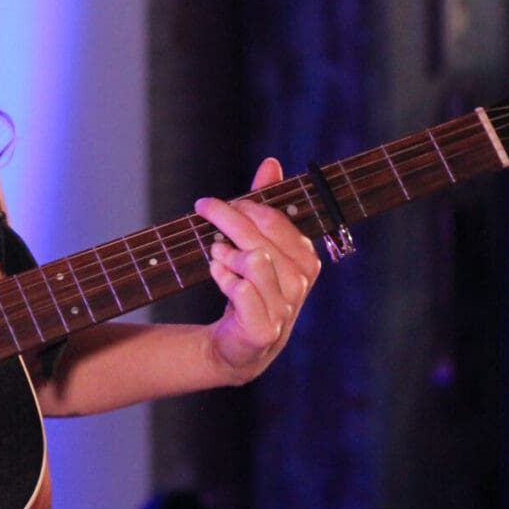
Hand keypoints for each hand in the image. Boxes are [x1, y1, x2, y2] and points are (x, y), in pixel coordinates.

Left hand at [195, 157, 320, 383]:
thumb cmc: (250, 287)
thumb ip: (265, 206)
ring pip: (255, 261)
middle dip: (227, 219)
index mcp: (305, 259)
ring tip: (215, 253)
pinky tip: (218, 274)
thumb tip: (272, 163)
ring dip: (226, 253)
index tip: (218, 202)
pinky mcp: (263, 330)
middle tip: (203, 209)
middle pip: (261, 238)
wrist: (238, 344)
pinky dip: (225, 278)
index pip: (278, 220)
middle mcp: (300, 283)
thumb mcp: (257, 244)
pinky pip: (243, 291)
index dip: (246, 206)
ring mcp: (285, 308)